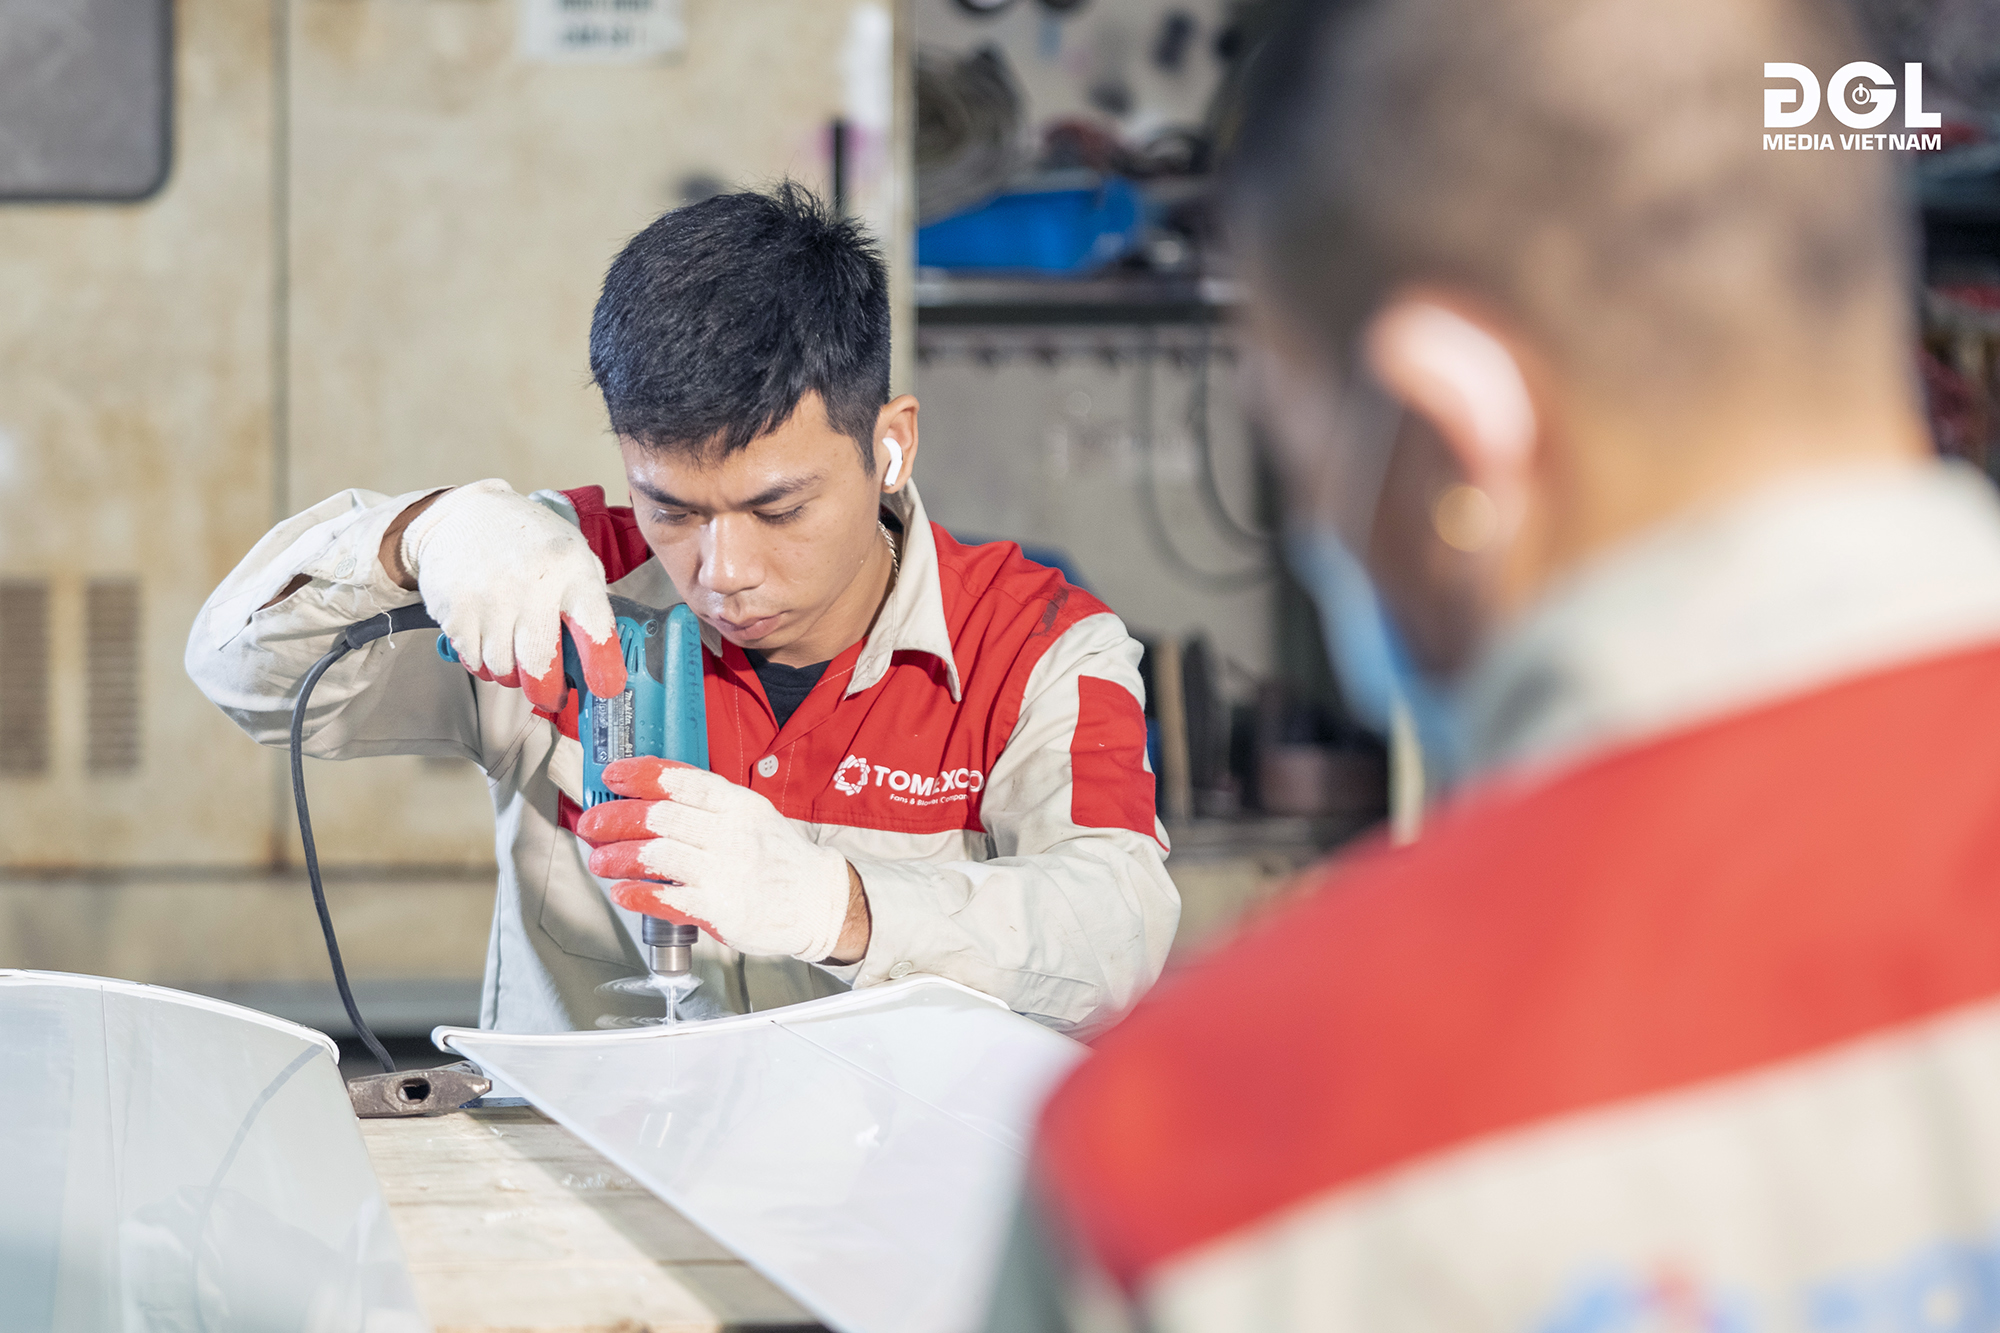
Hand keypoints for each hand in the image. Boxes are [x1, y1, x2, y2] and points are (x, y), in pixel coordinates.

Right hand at [395, 480, 625, 710]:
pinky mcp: (456, 611)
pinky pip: (474, 662)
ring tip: (514, 653)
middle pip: (541, 666)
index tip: (605, 688)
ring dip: (511, 674)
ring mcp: (490, 599)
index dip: (603, 669)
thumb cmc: (525, 540)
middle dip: (548, 692)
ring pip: (504, 670)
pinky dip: (483, 662)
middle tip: (551, 695)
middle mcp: (531, 585)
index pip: (595, 631)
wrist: (459, 515)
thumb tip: (599, 656)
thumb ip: (587, 598)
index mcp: (571, 569)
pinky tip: (489, 641)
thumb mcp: (571, 551)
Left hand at [576, 757, 864, 961]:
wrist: (818, 900)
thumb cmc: (776, 855)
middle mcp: (731, 834)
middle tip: (591, 825)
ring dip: (617, 857)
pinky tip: (622, 892)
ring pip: (656, 856)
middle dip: (615, 818)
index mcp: (737, 805)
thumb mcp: (751, 813)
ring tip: (599, 862)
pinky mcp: (720, 910)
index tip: (611, 776)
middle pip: (659, 817)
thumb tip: (649, 794)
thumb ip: (708, 803)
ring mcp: (725, 873)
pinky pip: (667, 898)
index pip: (681, 781)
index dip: (639, 775)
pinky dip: (638, 894)